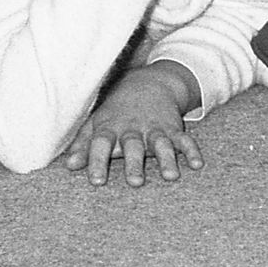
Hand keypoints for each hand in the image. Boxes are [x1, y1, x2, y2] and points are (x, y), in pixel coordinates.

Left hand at [59, 62, 202, 186]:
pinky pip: (184, 140)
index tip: (97, 182)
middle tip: (136, 183)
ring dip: (166, 159)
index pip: (101, 144)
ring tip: (171, 176)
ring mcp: (155, 128)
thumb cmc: (116, 111)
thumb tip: (69, 166)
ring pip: (160, 143)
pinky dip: (192, 151)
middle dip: (134, 163)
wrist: (148, 83)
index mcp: (111, 128)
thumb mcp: (97, 124)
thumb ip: (83, 145)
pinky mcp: (173, 128)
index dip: (97, 161)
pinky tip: (197, 164)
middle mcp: (133, 128)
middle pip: (133, 145)